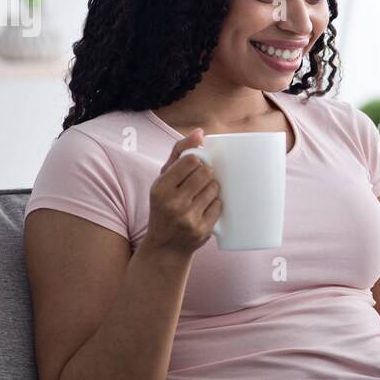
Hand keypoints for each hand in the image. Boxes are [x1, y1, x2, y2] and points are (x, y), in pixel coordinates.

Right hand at [140, 129, 221, 256]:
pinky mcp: (202, 230)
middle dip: (207, 174)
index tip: (194, 167)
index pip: (191, 161)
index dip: (197, 161)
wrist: (165, 246)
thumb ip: (178, 152)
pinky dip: (215, 204)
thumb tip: (200, 132)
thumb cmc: (164, 205)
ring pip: (215, 188)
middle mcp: (173, 203)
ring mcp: (189, 219)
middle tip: (201, 181)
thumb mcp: (163, 179)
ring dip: (212, 188)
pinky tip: (205, 208)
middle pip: (206, 173)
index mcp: (160, 188)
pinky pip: (219, 205)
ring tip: (201, 195)